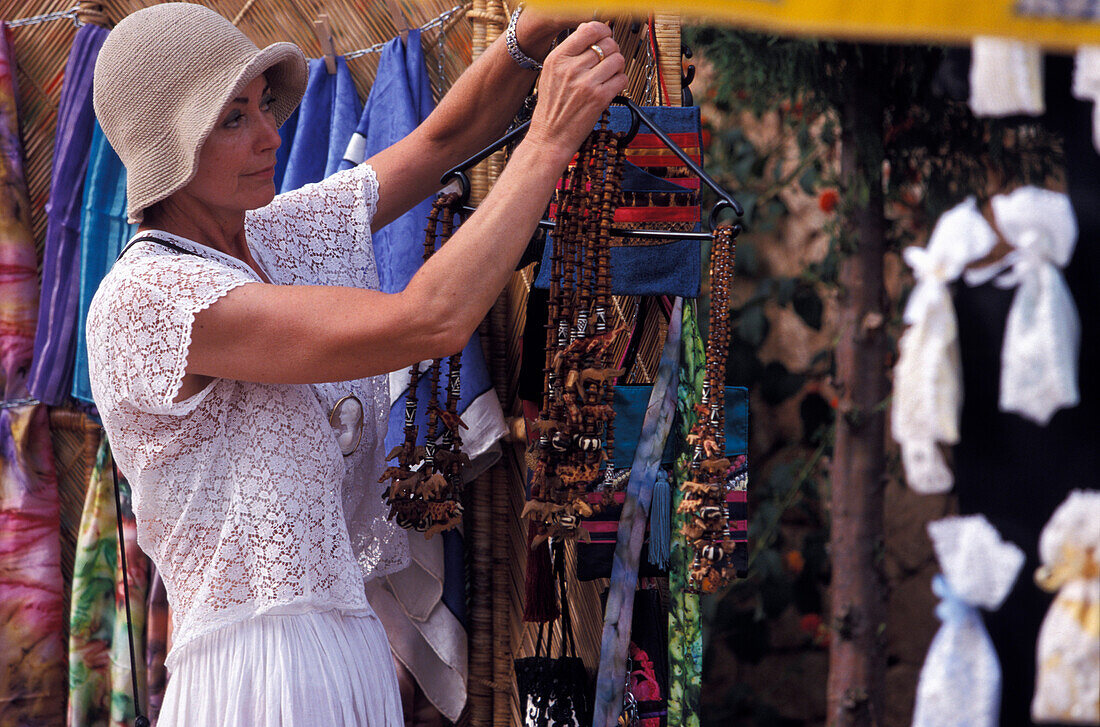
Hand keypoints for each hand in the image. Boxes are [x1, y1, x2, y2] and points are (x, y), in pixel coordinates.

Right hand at [525, 22, 626, 160]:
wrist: (550, 137)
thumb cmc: (551, 108)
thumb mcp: (551, 73)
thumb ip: (569, 52)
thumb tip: (589, 31)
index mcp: (558, 58)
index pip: (589, 30)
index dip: (603, 31)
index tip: (605, 37)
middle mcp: (571, 68)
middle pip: (608, 44)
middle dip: (612, 51)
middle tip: (608, 61)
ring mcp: (586, 83)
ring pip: (618, 60)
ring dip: (618, 67)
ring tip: (609, 76)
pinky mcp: (599, 98)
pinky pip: (622, 79)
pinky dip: (620, 82)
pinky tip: (610, 88)